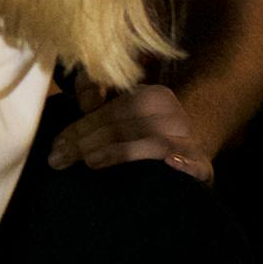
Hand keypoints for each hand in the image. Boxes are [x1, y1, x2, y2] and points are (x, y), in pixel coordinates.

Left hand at [47, 82, 209, 180]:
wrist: (194, 148)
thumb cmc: (146, 131)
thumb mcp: (123, 112)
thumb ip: (97, 100)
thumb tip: (82, 99)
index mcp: (152, 97)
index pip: (112, 110)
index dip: (81, 127)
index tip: (57, 144)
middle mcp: (173, 115)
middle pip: (127, 126)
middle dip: (89, 143)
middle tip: (61, 159)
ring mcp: (190, 141)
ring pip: (153, 142)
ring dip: (121, 152)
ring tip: (90, 162)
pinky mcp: (204, 167)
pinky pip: (197, 164)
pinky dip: (185, 164)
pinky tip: (172, 163)